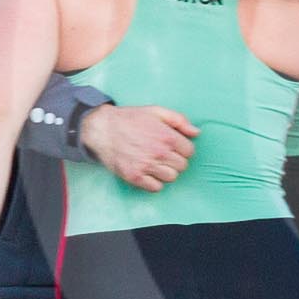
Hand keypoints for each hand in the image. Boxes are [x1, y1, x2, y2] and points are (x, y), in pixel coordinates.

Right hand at [78, 104, 198, 191]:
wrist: (102, 129)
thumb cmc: (130, 119)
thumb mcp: (156, 111)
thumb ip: (179, 120)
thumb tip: (196, 133)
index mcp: (167, 137)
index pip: (189, 151)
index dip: (182, 148)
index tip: (173, 146)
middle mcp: (159, 153)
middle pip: (182, 166)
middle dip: (175, 160)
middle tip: (163, 154)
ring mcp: (146, 166)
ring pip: (171, 177)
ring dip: (166, 171)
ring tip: (156, 162)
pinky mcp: (135, 177)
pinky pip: (156, 187)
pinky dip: (154, 182)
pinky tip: (148, 171)